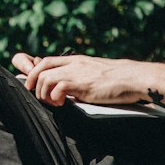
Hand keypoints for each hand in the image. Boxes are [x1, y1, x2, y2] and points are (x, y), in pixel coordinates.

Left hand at [11, 52, 143, 107]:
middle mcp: (73, 64)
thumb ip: (80, 76)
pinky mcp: (82, 85)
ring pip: (45, 78)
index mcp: (76, 60)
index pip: (46, 60)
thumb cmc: (117, 79)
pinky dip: (55, 98)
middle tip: (40, 97)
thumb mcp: (94, 72)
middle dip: (33, 83)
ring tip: (54, 103)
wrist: (133, 78)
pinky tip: (63, 104)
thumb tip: (70, 89)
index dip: (33, 72)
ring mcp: (77, 73)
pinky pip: (57, 88)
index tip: (32, 85)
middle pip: (41, 68)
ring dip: (44, 93)